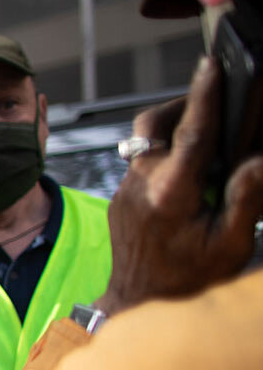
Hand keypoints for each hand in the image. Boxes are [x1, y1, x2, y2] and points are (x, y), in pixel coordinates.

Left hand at [98, 55, 262, 315]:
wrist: (135, 304)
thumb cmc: (185, 280)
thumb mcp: (229, 244)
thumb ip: (245, 197)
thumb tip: (258, 159)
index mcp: (170, 192)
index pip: (190, 131)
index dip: (204, 94)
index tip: (212, 64)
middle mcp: (140, 184)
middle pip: (157, 123)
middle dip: (185, 103)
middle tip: (215, 97)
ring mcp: (125, 188)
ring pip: (146, 140)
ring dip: (175, 127)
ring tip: (208, 132)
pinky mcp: (120, 196)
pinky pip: (142, 160)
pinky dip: (167, 152)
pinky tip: (191, 166)